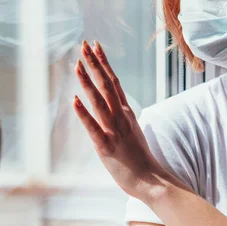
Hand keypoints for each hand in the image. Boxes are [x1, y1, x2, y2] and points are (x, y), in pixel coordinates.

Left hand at [72, 40, 164, 199]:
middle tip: (84, 45)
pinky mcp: (105, 146)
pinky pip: (93, 127)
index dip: (104, 63)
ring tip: (77, 65)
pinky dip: (83, 113)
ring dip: (87, 82)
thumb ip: (123, 118)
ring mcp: (114, 130)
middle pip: (107, 85)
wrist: (151, 180)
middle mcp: (121, 117)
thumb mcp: (132, 131)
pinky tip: (74, 100)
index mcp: (127, 113)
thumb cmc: (140, 159)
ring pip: (99, 101)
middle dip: (95, 64)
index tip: (96, 46)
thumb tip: (116, 108)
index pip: (114, 81)